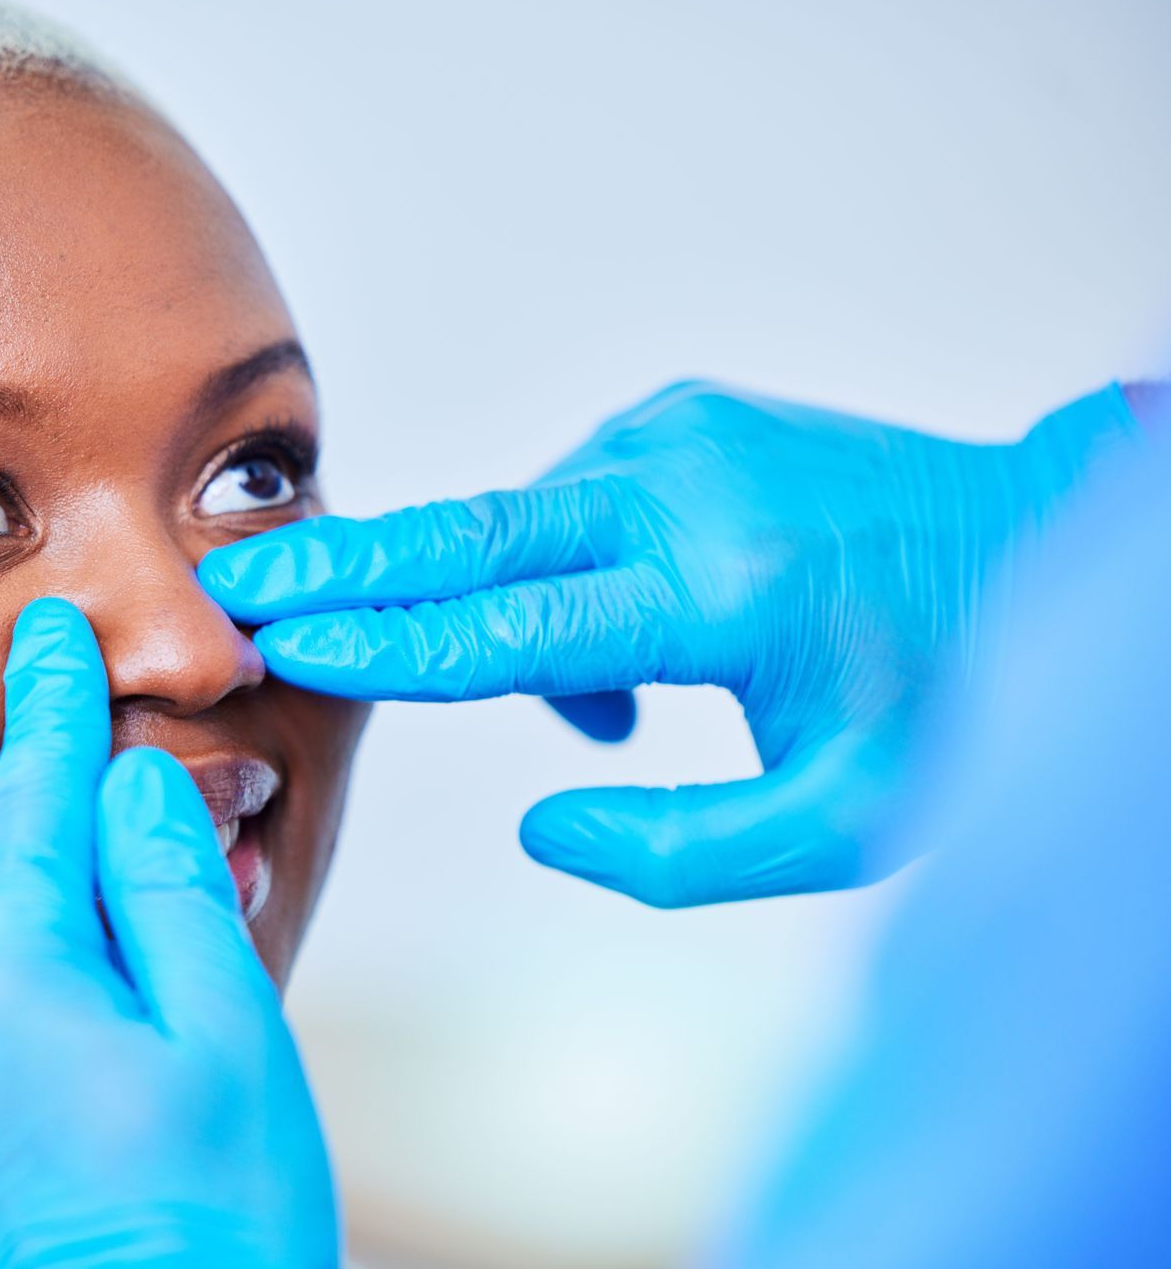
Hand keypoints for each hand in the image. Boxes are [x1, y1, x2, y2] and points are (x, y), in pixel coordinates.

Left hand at [0, 598, 336, 1268]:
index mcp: (11, 975)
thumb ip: (171, 896)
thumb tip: (132, 781)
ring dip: (64, 1036)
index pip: (35, 799)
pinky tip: (76, 1188)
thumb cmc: (201, 1238)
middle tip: (182, 1003)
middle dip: (95, 924)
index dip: (49, 706)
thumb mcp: (226, 1046)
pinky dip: (19, 1121)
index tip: (44, 633)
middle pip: (20, 923)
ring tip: (142, 1139)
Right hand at [198, 381, 1139, 906]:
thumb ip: (677, 854)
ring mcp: (680, 435)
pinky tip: (633, 647)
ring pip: (519, 530)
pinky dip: (562, 576)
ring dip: (501, 614)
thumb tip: (542, 822)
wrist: (1033, 539)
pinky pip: (570, 503)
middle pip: (470, 534)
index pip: (508, 628)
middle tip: (238, 584)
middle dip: (344, 565)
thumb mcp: (845, 826)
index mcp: (720, 591)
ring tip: (607, 712)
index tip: (278, 640)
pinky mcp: (681, 417)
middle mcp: (685, 487)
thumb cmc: (951, 695)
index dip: (384, 643)